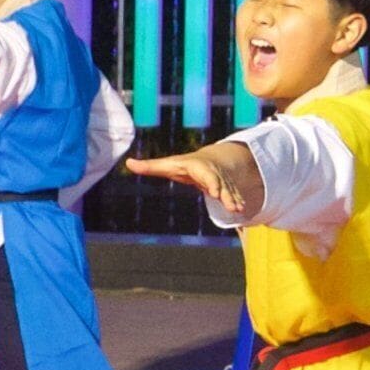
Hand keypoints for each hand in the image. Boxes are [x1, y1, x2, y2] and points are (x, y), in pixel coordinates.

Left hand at [125, 142, 264, 218]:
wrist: (210, 159)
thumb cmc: (184, 164)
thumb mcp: (167, 164)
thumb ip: (149, 166)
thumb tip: (128, 163)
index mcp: (199, 167)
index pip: (206, 174)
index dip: (211, 182)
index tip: (214, 192)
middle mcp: (212, 173)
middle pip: (220, 184)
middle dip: (226, 194)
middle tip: (231, 205)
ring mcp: (222, 181)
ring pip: (229, 190)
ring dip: (234, 200)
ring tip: (238, 210)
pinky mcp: (227, 188)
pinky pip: (234, 195)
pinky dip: (237, 201)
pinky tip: (241, 210)